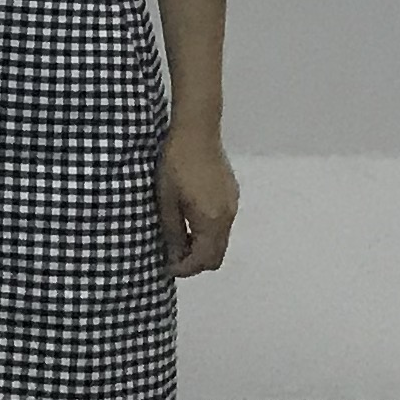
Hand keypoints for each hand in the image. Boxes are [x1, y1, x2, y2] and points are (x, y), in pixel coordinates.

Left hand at [159, 123, 237, 277]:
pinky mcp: (232, 193)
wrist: (197, 131)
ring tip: (180, 236)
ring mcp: (232, 204)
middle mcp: (228, 217)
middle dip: (196, 262)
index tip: (168, 266)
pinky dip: (209, 231)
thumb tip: (176, 255)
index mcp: (212, 220)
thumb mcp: (167, 200)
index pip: (203, 260)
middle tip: (174, 255)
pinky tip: (191, 218)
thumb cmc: (176, 164)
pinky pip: (223, 224)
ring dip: (202, 246)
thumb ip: (173, 231)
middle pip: (216, 256)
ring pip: (221, 240)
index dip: (185, 269)